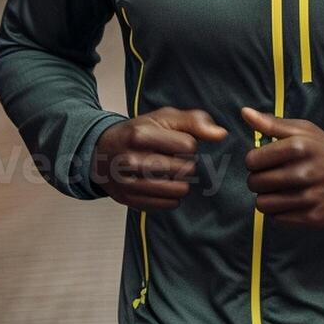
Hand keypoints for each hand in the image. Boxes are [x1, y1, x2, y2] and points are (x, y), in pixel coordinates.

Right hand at [93, 107, 227, 210]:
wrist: (101, 152)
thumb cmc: (139, 132)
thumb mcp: (164, 118)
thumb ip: (195, 121)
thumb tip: (221, 134)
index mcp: (140, 135)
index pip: (188, 145)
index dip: (189, 144)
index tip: (176, 143)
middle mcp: (130, 161)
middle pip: (185, 169)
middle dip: (186, 163)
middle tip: (171, 158)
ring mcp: (128, 183)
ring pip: (179, 190)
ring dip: (181, 181)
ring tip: (169, 172)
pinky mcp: (130, 201)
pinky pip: (169, 204)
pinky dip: (171, 196)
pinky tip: (161, 184)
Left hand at [242, 107, 323, 228]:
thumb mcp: (304, 131)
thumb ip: (272, 123)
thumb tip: (245, 113)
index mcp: (299, 146)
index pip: (252, 160)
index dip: (255, 161)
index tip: (265, 161)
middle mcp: (304, 172)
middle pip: (255, 183)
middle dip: (259, 180)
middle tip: (273, 176)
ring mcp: (309, 196)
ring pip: (263, 204)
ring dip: (268, 197)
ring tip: (281, 190)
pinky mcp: (312, 217)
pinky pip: (277, 218)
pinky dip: (280, 212)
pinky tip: (293, 201)